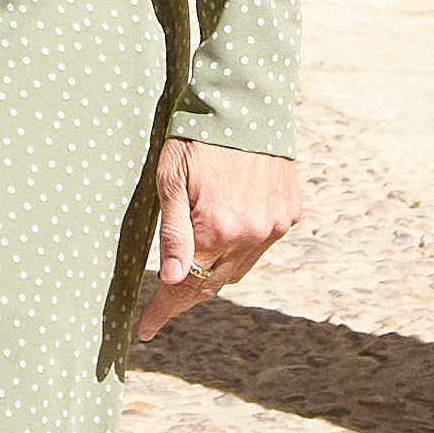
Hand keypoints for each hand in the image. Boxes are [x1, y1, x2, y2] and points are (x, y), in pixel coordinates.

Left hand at [137, 137, 300, 338]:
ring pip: (240, 267)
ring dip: (214, 274)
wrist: (246, 103)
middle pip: (215, 282)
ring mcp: (274, 227)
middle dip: (187, 295)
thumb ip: (173, 233)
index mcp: (217, 229)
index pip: (188, 285)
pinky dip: (239, 249)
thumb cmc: (196, 137)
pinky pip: (259, 244)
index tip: (145, 329)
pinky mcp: (289, 214)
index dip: (165, 310)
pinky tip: (224, 241)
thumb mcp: (170, 179)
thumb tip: (174, 280)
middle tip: (161, 306)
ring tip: (189, 278)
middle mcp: (252, 235)